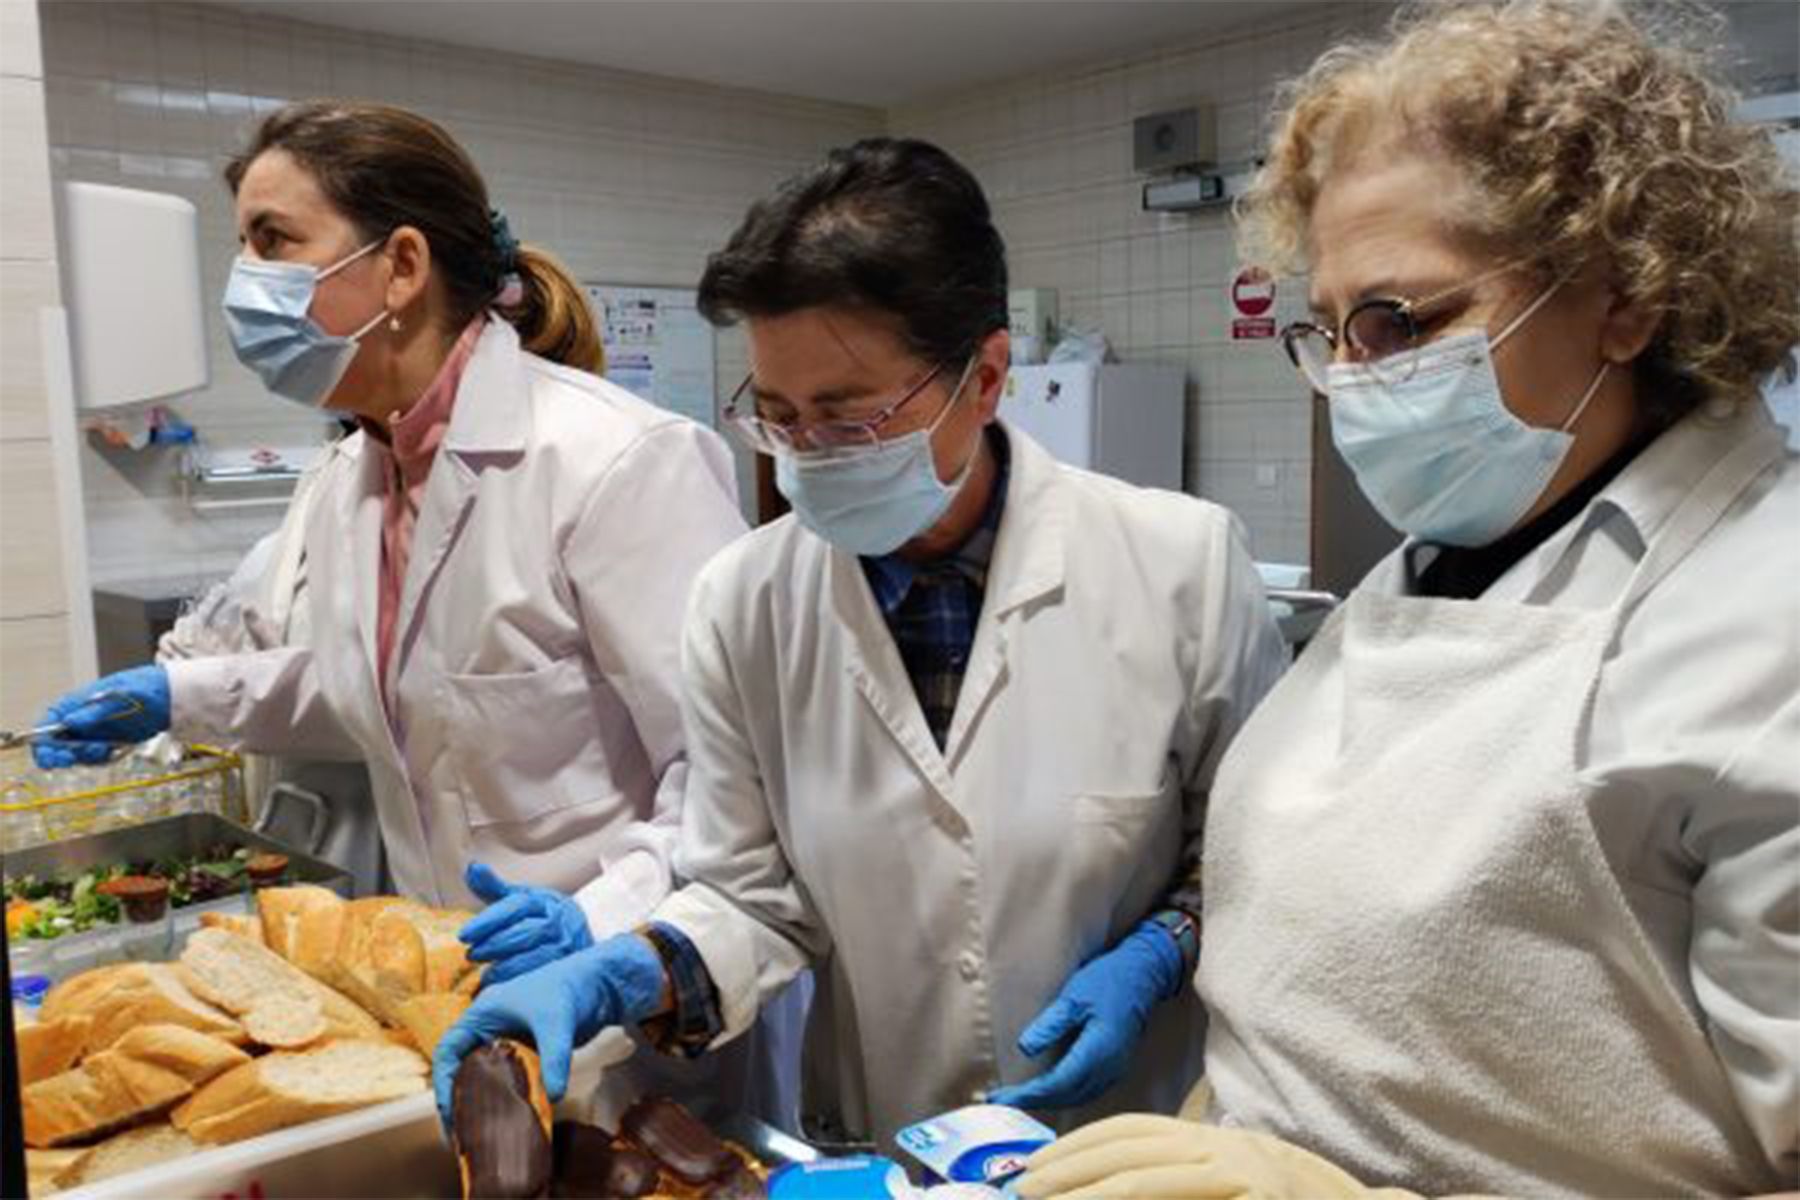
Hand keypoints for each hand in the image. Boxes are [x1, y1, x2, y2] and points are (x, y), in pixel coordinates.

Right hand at [32, 666, 171, 768]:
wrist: (167, 698)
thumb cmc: (140, 688)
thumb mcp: (118, 697)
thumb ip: (94, 711)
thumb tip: (69, 721)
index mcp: (73, 705)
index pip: (46, 725)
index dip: (40, 742)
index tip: (48, 755)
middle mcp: (78, 722)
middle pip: (55, 745)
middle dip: (58, 755)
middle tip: (67, 759)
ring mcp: (92, 734)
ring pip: (76, 755)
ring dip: (86, 756)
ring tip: (104, 747)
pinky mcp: (107, 745)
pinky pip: (97, 759)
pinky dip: (102, 759)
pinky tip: (115, 750)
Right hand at [431, 934, 667, 1125]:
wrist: (599, 983)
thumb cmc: (571, 988)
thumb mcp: (557, 1022)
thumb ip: (554, 1058)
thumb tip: (555, 1095)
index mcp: (483, 1013)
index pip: (448, 1050)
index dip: (444, 1081)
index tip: (448, 1111)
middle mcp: (489, 1027)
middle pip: (460, 1067)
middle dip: (457, 1099)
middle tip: (459, 1132)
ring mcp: (507, 1040)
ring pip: (482, 1075)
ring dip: (480, 1100)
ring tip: (477, 1131)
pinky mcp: (526, 1051)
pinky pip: (506, 1078)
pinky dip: (504, 1096)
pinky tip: (509, 1116)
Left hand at [459, 862, 594, 985]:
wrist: (581, 935)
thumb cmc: (542, 917)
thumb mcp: (522, 898)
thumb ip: (494, 886)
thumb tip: (472, 867)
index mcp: (543, 902)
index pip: (515, 907)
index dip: (487, 921)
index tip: (464, 935)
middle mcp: (557, 923)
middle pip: (524, 933)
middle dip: (494, 945)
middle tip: (471, 955)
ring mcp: (565, 947)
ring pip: (535, 957)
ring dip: (506, 968)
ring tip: (485, 974)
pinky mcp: (567, 970)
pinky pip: (542, 978)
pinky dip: (521, 983)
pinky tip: (504, 988)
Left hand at [988, 920, 1183, 1110]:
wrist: (1142, 976)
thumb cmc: (1107, 981)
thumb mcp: (1074, 997)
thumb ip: (1050, 1024)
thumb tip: (1024, 1049)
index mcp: (1098, 1050)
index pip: (1058, 1083)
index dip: (1028, 1094)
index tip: (1001, 1097)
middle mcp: (1109, 1067)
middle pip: (1067, 1097)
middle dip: (1033, 1101)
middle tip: (1001, 1101)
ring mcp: (1115, 1070)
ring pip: (1078, 1098)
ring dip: (1048, 1102)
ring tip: (1019, 1099)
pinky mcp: (1116, 1068)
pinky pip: (1087, 1092)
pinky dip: (1064, 1096)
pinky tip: (1048, 1092)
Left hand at [1014, 1115, 1412, 1199]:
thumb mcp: (1232, 1188)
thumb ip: (1186, 1185)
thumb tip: (1124, 1190)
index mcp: (1216, 1141)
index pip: (1133, 1130)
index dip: (1080, 1144)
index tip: (1038, 1166)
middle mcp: (1225, 1146)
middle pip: (1129, 1146)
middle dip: (1070, 1165)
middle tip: (1024, 1190)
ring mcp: (1240, 1170)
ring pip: (1145, 1174)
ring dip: (1088, 1191)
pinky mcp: (1251, 1192)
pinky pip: (1176, 1194)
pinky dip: (1131, 1199)